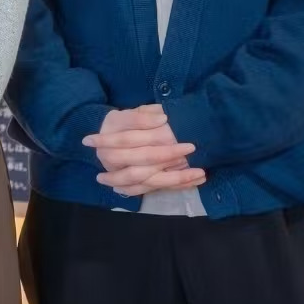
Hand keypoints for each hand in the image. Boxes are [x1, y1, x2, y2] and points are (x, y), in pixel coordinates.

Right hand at [83, 105, 204, 196]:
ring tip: (199, 172)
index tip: (167, 120)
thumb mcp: (129, 113)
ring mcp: (121, 175)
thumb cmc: (122, 126)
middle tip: (190, 148)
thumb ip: (143, 115)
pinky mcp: (133, 187)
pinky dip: (175, 187)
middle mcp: (112, 157)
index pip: (130, 134)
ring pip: (148, 179)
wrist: (104, 145)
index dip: (147, 126)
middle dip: (167, 154)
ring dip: (175, 177)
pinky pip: (156, 190)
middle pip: (141, 158)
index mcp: (111, 137)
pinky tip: (195, 181)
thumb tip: (162, 117)